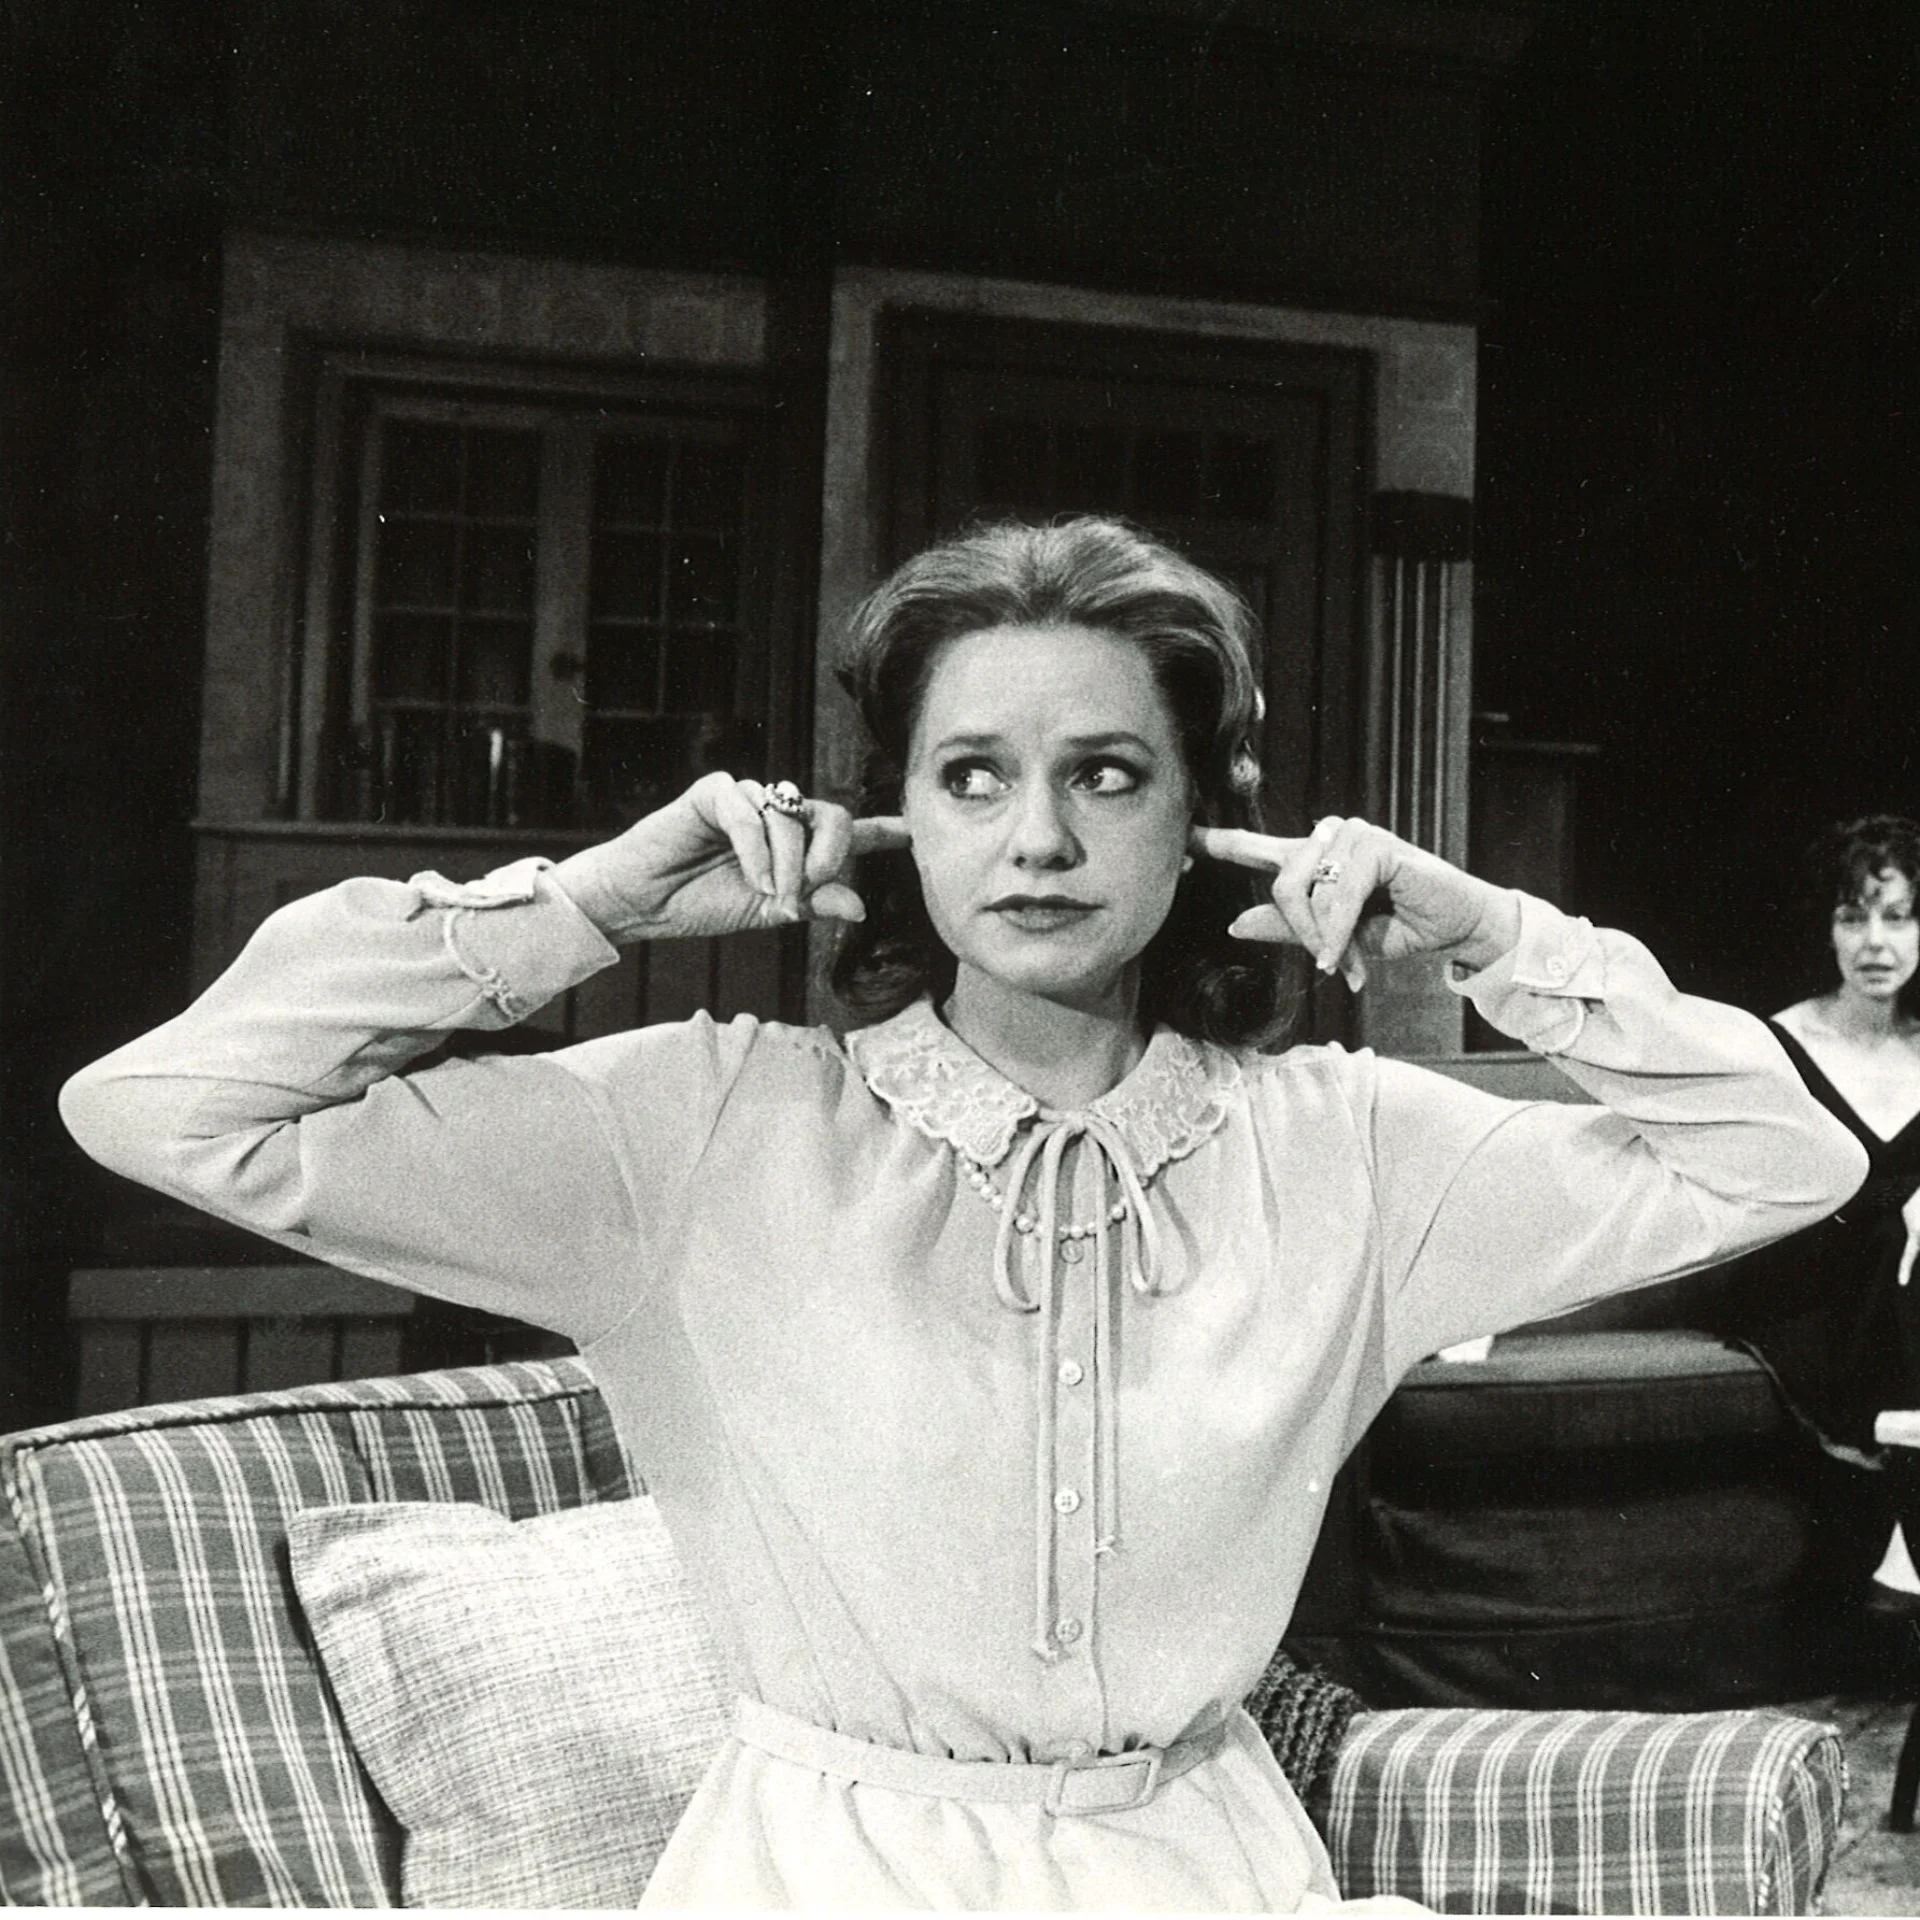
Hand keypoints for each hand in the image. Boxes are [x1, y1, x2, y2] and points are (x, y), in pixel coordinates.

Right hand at [553, 772, 908, 944]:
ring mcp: (748, 800)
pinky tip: (750, 879)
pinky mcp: (716, 793)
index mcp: (794, 845)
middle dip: (830, 854)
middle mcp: (777, 816)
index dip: (882, 830)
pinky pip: (750, 813)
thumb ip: (813, 903)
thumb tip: (858, 905)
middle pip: (831, 814)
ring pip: (791, 818)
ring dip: (786, 864)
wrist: (643, 904)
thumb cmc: (699, 903)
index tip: (915, 832)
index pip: (846, 833)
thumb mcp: (768, 912)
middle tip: (810, 888)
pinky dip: (756, 850)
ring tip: (770, 896)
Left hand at [1191, 815, 1520, 990]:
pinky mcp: (1376, 844)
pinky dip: (1339, 932)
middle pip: (1280, 881)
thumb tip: (1235, 924)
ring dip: (1323, 935)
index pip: (1253, 845)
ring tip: (1345, 959)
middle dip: (1299, 931)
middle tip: (1325, 963)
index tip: (1180, 839)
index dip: (1216, 843)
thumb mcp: (1332, 938)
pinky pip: (1339, 895)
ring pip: (1307, 889)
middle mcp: (1327, 838)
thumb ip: (1287, 927)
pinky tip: (1346, 958)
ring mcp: (1352, 834)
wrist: (1455, 928)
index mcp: (1311, 858)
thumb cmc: (1398, 929)